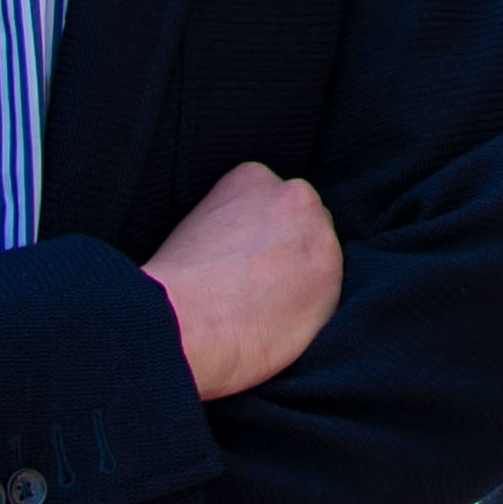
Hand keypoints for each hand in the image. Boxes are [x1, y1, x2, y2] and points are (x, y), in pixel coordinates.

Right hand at [145, 160, 341, 398]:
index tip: (243, 261)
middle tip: (258, 287)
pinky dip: (309, 313)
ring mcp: (318, 235)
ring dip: (302, 282)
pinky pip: (327, 298)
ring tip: (265, 311)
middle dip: (288, 252)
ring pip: (319, 260)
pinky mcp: (331, 280)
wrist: (182, 322)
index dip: (260, 237)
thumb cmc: (172, 285)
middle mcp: (294, 195)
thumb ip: (230, 220)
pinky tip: (277, 326)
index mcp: (253, 177)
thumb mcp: (192, 226)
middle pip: (304, 224)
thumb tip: (242, 243)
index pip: (272, 202)